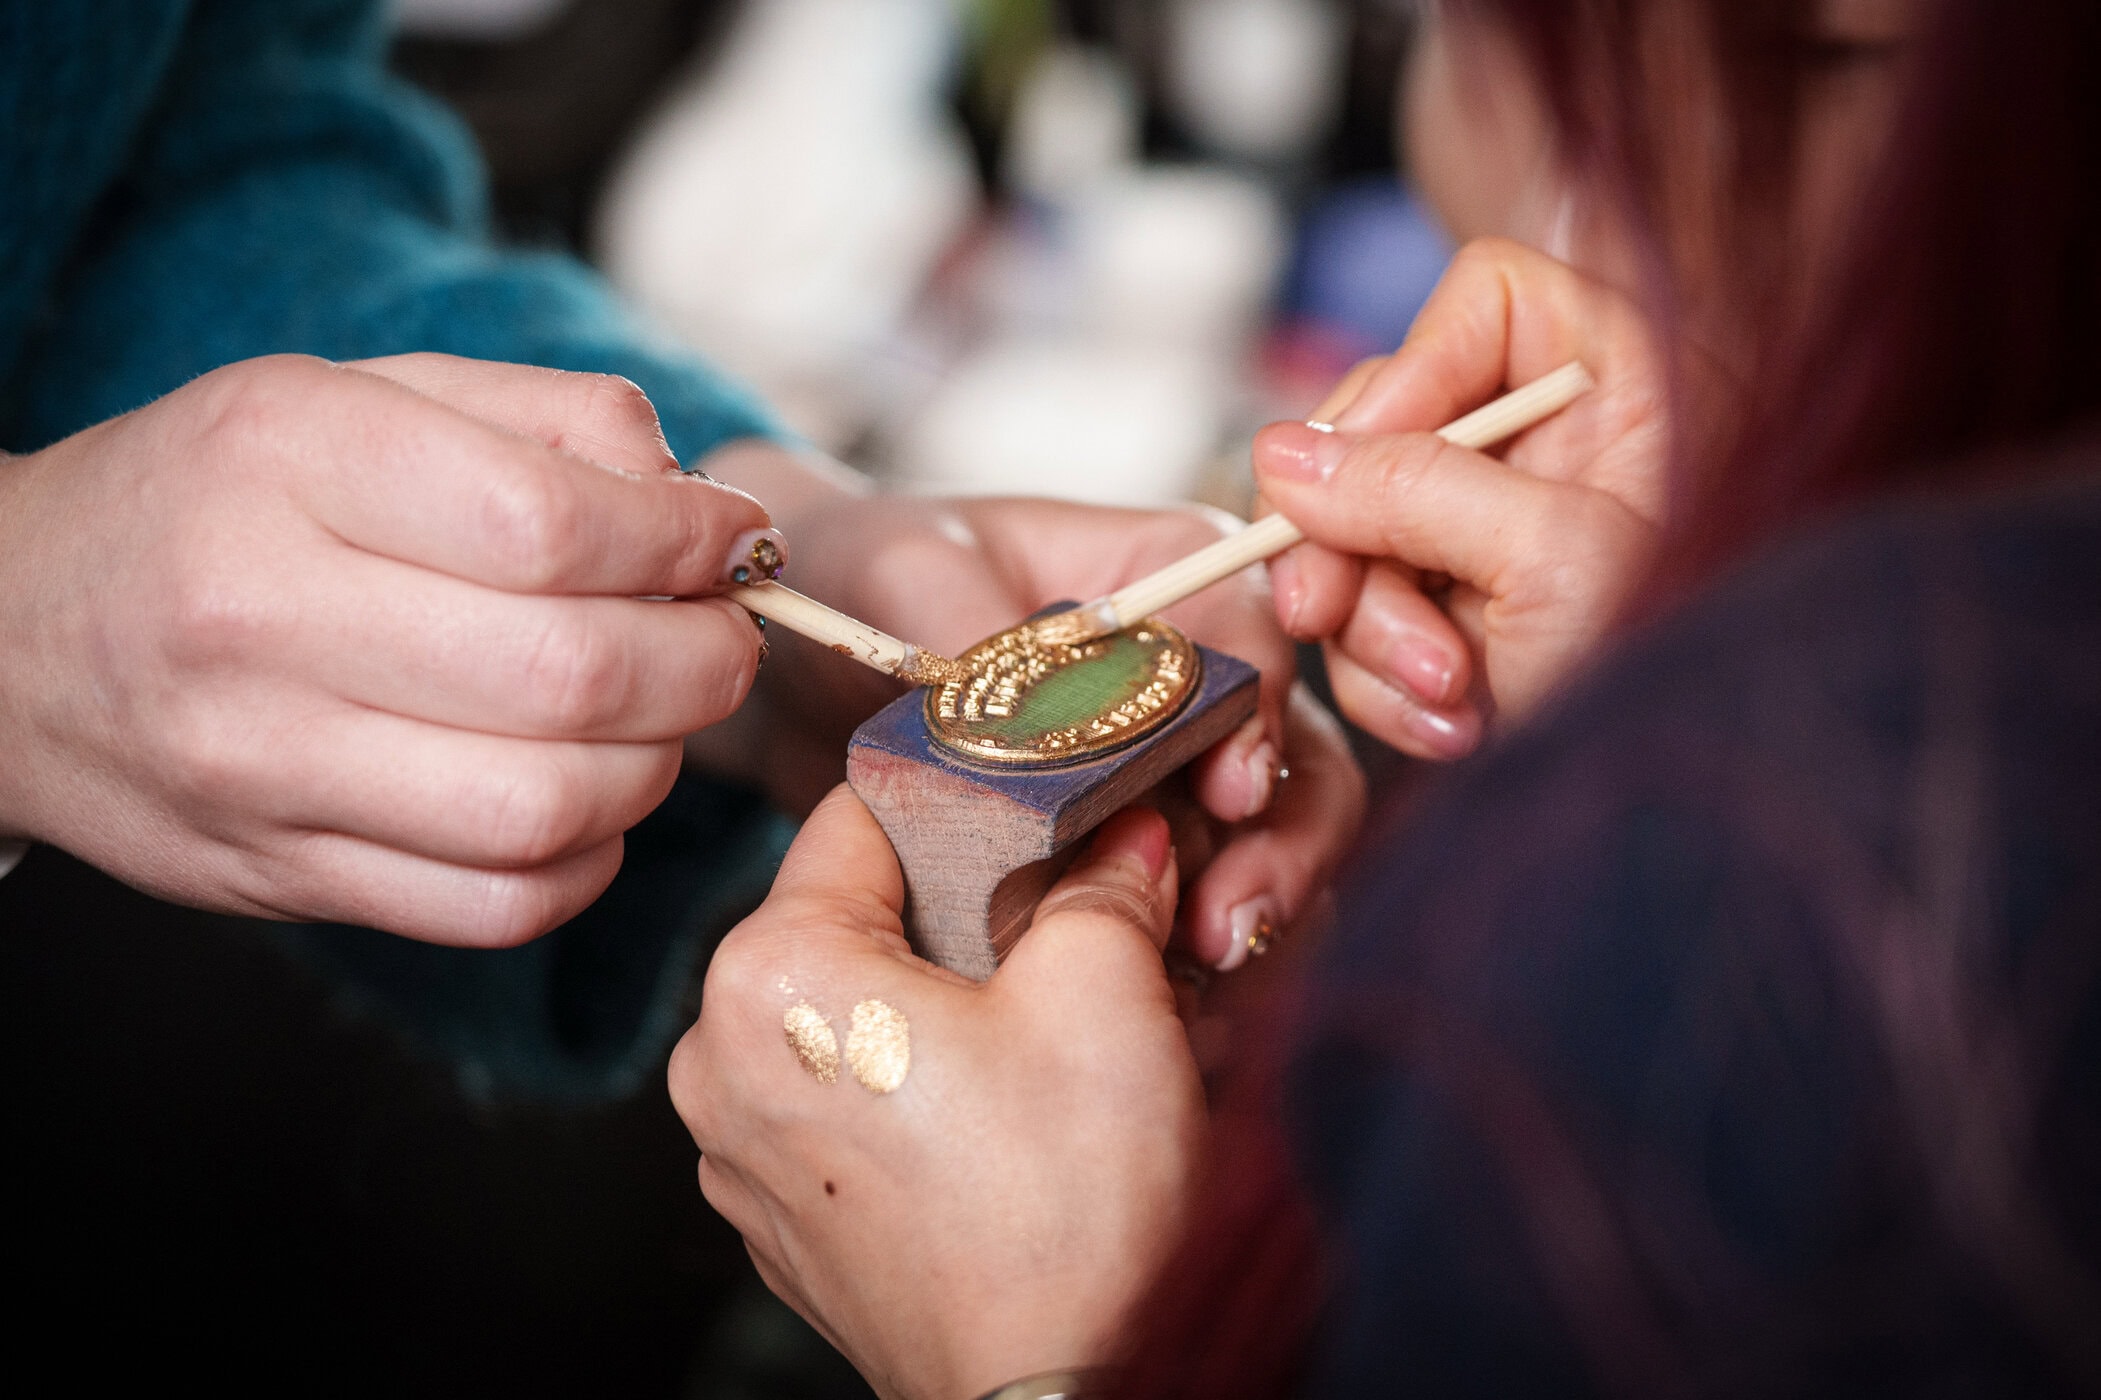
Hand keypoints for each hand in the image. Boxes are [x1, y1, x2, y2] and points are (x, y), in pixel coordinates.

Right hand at [0, 353, 775, 943]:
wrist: (10, 637)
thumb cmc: (217, 498)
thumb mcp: (351, 398)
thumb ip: (538, 418)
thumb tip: (694, 495)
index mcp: (289, 462)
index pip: (551, 524)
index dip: (686, 541)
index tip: (734, 541)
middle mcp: (263, 619)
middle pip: (571, 676)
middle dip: (703, 660)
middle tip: (722, 634)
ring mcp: (265, 769)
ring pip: (549, 807)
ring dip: (657, 764)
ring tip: (654, 712)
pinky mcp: (282, 876)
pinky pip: (499, 905)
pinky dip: (588, 859)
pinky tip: (585, 797)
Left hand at [672, 788, 1199, 1399]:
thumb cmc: (1065, 1214)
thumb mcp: (1106, 992)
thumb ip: (1102, 877)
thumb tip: (1119, 833)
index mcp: (768, 976)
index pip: (859, 813)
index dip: (966, 797)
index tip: (1039, 806)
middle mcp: (716, 1062)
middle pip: (851, 916)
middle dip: (962, 908)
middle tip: (1064, 922)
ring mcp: (741, 1154)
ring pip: (851, 1010)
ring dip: (943, 999)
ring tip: (1042, 1026)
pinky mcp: (783, 1221)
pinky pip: (843, 1101)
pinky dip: (914, 1082)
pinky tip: (1002, 1109)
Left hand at [687, 457, 1366, 971]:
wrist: (803, 674)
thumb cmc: (867, 579)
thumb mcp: (901, 575)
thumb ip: (967, 624)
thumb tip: (1022, 700)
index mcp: (1158, 580)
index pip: (1251, 634)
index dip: (1257, 714)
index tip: (1233, 790)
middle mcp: (1190, 685)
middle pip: (1290, 768)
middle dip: (1273, 851)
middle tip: (1227, 922)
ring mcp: (1171, 787)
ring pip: (1258, 863)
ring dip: (1238, 923)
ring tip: (1194, 980)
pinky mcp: (1132, 875)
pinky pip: (1193, 932)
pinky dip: (1183, 976)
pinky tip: (1162, 1017)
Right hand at [1252, 237, 1669, 757]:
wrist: (1685, 812)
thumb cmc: (1676, 666)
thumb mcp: (1549, 563)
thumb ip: (1415, 490)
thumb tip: (1280, 457)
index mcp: (1618, 385)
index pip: (1486, 301)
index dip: (1410, 373)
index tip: (1359, 468)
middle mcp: (1550, 446)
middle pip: (1386, 425)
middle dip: (1353, 536)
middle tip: (1323, 608)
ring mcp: (1495, 532)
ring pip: (1357, 533)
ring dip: (1374, 629)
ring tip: (1446, 693)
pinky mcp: (1462, 613)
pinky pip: (1367, 617)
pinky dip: (1387, 680)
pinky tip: (1448, 721)